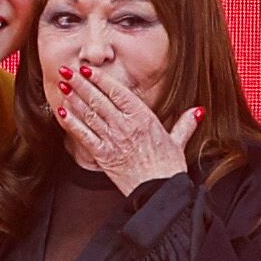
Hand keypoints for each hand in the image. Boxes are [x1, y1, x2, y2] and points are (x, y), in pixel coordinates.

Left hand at [55, 65, 197, 194]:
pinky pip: (84, 136)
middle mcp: (126, 125)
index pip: (117, 92)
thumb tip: (198, 111)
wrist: (159, 191)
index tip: (87, 69)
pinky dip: (72, 123)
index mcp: (143, 117)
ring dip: (74, 99)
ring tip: (62, 86)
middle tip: (66, 71)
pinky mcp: (103, 156)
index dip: (100, 79)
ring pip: (89, 114)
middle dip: (80, 84)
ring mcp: (113, 140)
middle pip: (98, 99)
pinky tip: (62, 113)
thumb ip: (185, 123)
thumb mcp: (178, 142)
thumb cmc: (168, 168)